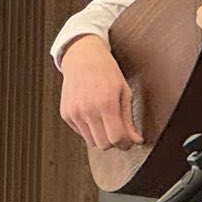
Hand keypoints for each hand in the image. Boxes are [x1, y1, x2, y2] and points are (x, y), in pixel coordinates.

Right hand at [60, 34, 141, 150]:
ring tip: (105, 119)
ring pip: (91, 141)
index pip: (116, 138)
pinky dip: (89, 129)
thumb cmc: (106, 72)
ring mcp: (74, 113)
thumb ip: (129, 120)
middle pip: (104, 144)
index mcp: (106, 103)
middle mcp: (88, 110)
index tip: (130, 141)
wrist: (83, 57)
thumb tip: (136, 141)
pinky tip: (93, 113)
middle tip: (120, 131)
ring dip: (101, 136)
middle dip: (114, 142)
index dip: (126, 143)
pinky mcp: (66, 114)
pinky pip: (81, 133)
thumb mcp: (124, 92)